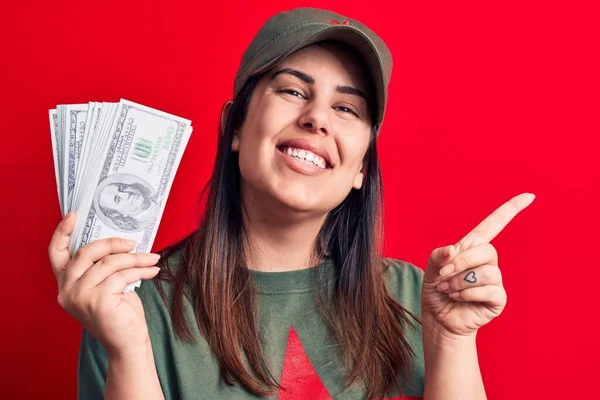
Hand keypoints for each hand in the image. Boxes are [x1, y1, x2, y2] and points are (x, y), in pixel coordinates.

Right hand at [48, 212, 160, 354]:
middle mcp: (67, 290)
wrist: (128, 342)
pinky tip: (153, 270)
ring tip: (152, 259)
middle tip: (134, 243)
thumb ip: (103, 266)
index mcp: (66, 284)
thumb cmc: (119, 312)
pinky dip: (141, 269)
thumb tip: (121, 240)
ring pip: (109, 263)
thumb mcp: (107, 284)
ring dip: (135, 258)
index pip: (56, 253)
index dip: (62, 232)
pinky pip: (122, 275)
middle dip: (113, 243)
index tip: (74, 215)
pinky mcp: (98, 301)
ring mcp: (80, 296)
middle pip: (87, 252)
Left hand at [421, 193, 534, 337]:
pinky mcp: (497, 298)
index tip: (529, 196)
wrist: (437, 317)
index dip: (510, 210)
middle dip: (460, 262)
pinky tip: (458, 298)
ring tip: (448, 289)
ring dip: (460, 281)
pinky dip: (468, 294)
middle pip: (485, 250)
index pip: (494, 224)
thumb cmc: (436, 290)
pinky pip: (489, 289)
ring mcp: (495, 279)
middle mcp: (487, 261)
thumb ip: (439, 255)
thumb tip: (453, 250)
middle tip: (443, 275)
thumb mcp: (431, 268)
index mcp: (472, 247)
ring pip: (486, 271)